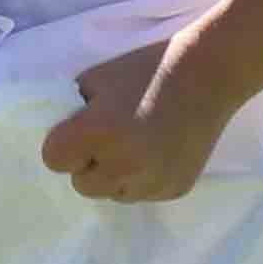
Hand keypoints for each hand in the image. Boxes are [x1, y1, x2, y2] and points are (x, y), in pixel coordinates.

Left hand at [40, 32, 238, 205]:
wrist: (208, 75)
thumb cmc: (148, 69)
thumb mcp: (96, 79)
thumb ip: (71, 111)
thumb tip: (62, 136)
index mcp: (99, 133)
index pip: (54, 160)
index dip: (64, 144)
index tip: (81, 129)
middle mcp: (124, 165)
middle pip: (81, 184)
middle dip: (89, 163)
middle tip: (110, 136)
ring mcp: (151, 183)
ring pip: (112, 194)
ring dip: (115, 175)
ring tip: (135, 145)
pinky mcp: (173, 190)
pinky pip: (141, 194)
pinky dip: (142, 178)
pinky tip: (157, 151)